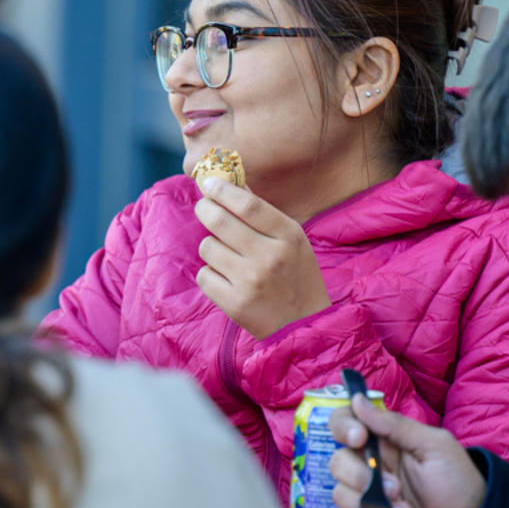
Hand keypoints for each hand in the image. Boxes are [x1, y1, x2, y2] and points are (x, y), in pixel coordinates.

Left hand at [192, 179, 332, 338]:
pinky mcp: (234, 303)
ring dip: (212, 247)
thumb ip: (263, 213)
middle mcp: (269, 257)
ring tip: (228, 256)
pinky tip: (226, 279)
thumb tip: (232, 183)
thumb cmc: (296, 276)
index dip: (223, 190)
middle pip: (220, 220)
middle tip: (204, 208)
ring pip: (208, 247)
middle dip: (205, 209)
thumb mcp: (292, 240)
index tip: (209, 182)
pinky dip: (211, 274)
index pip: (247, 204)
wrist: (304, 325)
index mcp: (288, 236)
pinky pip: (204, 275)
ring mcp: (250, 281)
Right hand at [328, 391, 484, 507]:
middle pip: (337, 462)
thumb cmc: (459, 483)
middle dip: (359, 474)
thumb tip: (358, 400)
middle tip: (393, 486)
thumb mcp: (435, 446)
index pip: (345, 425)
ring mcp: (368, 500)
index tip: (359, 437)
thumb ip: (396, 425)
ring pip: (339, 494)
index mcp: (384, 444)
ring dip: (371, 503)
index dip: (343, 427)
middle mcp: (371, 469)